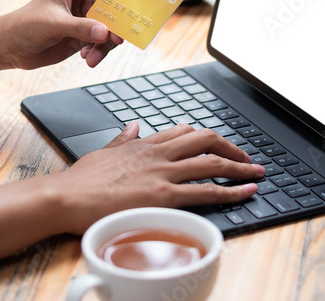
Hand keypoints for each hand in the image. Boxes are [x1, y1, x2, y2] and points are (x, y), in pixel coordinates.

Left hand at [0, 0, 155, 69]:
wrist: (11, 47)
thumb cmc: (25, 25)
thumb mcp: (52, 23)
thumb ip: (80, 27)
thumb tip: (106, 33)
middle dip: (122, 20)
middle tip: (118, 38)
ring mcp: (90, 12)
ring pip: (116, 24)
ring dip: (108, 42)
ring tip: (92, 56)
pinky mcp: (89, 31)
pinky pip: (107, 41)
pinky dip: (101, 52)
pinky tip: (87, 60)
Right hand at [51, 123, 265, 233]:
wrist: (67, 197)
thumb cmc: (80, 182)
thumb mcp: (103, 152)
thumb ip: (121, 140)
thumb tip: (132, 127)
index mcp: (143, 144)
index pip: (183, 132)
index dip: (207, 138)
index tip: (219, 144)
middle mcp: (157, 154)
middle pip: (205, 140)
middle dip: (231, 147)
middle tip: (246, 158)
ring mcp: (162, 173)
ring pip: (211, 162)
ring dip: (240, 166)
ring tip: (257, 172)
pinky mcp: (164, 195)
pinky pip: (206, 190)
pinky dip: (231, 190)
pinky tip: (246, 191)